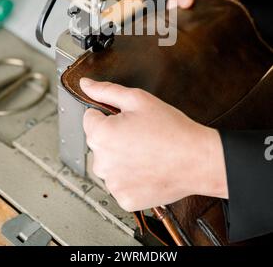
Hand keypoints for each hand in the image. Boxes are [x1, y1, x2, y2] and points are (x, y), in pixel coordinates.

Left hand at [81, 78, 227, 211]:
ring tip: (147, 152)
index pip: (90, 118)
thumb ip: (106, 90)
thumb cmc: (171, 129)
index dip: (109, 115)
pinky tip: (148, 169)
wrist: (198, 160)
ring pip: (109, 164)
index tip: (128, 120)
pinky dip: (131, 177)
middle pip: (99, 142)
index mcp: (101, 135)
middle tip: (141, 134)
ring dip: (121, 158)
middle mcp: (102, 162)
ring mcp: (113, 184)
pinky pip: (121, 183)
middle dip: (114, 136)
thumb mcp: (138, 99)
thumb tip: (85, 84)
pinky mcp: (125, 199)